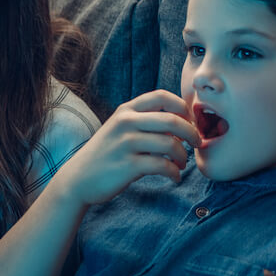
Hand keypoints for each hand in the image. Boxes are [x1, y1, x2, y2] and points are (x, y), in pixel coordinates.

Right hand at [52, 89, 199, 206]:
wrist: (78, 179)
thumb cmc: (105, 154)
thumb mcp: (119, 129)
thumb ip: (144, 122)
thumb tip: (180, 124)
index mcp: (126, 111)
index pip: (162, 96)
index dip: (183, 108)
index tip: (189, 122)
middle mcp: (126, 123)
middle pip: (172, 120)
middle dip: (192, 133)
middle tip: (197, 143)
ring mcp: (126, 144)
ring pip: (171, 144)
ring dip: (183, 156)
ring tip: (181, 163)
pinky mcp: (128, 166)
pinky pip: (163, 166)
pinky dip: (174, 173)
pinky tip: (173, 177)